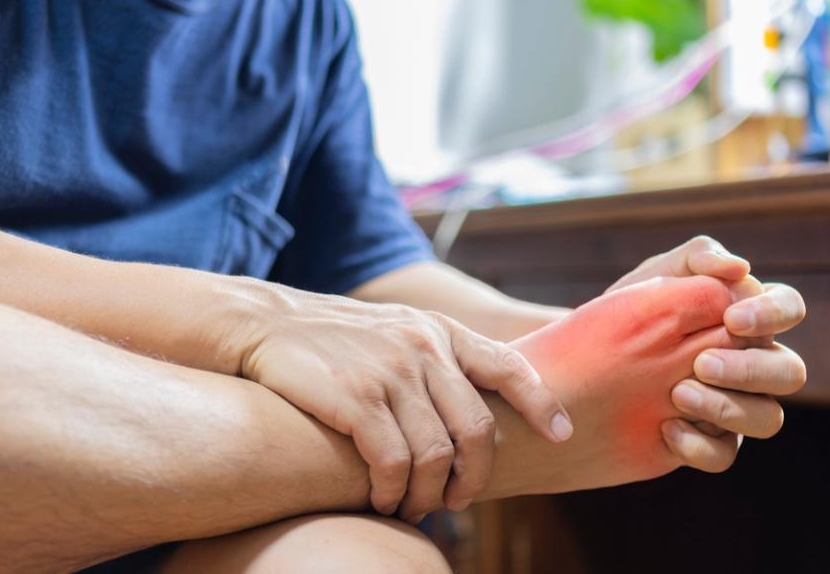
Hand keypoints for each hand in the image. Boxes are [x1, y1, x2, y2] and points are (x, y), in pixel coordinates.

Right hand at [239, 286, 571, 520]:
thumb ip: (437, 359)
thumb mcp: (398, 331)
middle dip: (475, 475)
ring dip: (429, 494)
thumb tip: (475, 410)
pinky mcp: (356, 399)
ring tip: (413, 506)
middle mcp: (424, 348)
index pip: (509, 366)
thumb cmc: (336, 339)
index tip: (562, 434)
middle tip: (458, 499)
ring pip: (436, 455)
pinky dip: (394, 491)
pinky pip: (394, 462)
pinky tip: (383, 498)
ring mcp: (391, 373)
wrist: (266, 323)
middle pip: (477, 428)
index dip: (541, 403)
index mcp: (440, 331)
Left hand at [607, 236, 806, 471]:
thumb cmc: (634, 306)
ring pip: (768, 418)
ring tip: (678, 393)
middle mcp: (755, 365)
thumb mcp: (657, 275)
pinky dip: (699, 445)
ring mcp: (739, 407)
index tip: (732, 319)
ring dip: (729, 408)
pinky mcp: (711, 441)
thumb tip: (739, 268)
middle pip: (790, 372)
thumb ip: (696, 259)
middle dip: (751, 368)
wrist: (588, 354)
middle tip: (701, 362)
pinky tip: (665, 428)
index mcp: (752, 317)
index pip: (789, 309)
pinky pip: (725, 454)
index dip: (773, 315)